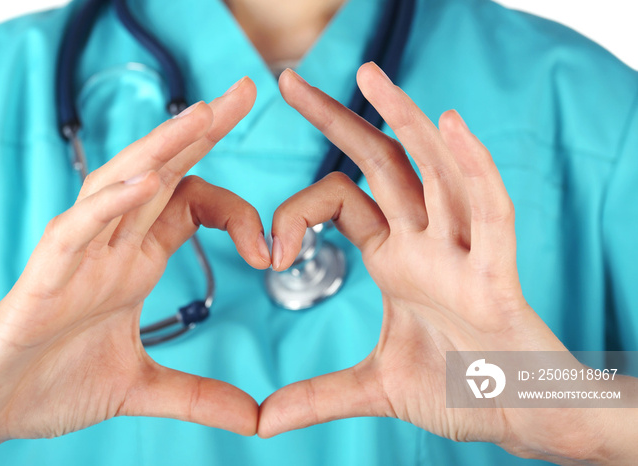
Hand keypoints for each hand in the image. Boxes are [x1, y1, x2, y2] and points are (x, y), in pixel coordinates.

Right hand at [0, 78, 269, 451]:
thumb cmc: (51, 384)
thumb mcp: (142, 387)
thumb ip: (198, 396)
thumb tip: (255, 419)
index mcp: (134, 260)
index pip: (189, 204)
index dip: (236, 213)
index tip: (270, 251)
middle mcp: (109, 246)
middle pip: (159, 171)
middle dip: (201, 130)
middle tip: (245, 90)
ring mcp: (77, 257)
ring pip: (119, 185)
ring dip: (161, 149)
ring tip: (204, 116)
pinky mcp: (44, 279)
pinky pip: (77, 231)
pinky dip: (110, 205)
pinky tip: (148, 181)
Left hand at [258, 64, 605, 461]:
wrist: (517, 416)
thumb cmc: (459, 390)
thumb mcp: (375, 388)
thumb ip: (318, 396)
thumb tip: (260, 421)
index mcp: (395, 258)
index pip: (343, 199)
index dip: (299, 208)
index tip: (269, 250)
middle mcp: (425, 242)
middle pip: (381, 164)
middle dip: (337, 120)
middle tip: (289, 80)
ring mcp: (461, 252)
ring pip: (435, 172)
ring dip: (405, 121)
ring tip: (369, 75)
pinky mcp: (496, 274)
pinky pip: (491, 211)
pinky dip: (474, 169)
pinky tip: (451, 126)